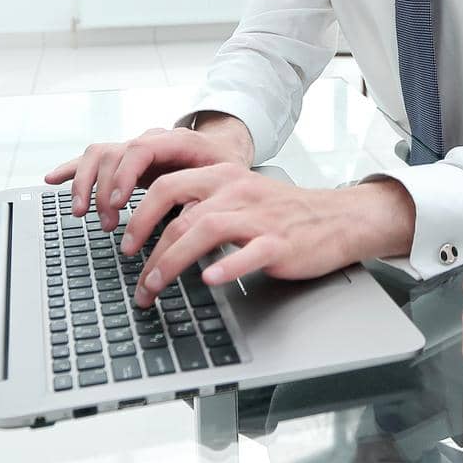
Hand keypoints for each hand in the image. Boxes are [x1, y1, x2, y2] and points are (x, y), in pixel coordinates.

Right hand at [42, 113, 252, 231]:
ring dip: (85, 185)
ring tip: (82, 213)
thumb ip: (205, 192)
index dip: (124, 176)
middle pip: (113, 154)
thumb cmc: (224, 164)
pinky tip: (52, 180)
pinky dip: (71, 169)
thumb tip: (186, 213)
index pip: (139, 150)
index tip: (118, 204)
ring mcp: (134, 146)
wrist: (223, 149)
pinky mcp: (124, 158)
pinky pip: (91, 158)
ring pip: (98, 155)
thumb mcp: (225, 177)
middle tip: (109, 225)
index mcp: (176, 140)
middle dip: (104, 191)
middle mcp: (150, 139)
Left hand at [122, 166, 415, 304]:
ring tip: (155, 286)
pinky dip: (226, 266)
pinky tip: (210, 279)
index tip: (124, 242)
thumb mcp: (241, 196)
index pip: (168, 186)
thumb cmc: (285, 213)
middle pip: (179, 211)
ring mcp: (259, 217)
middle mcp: (237, 191)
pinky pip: (248, 252)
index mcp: (223, 176)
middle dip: (148, 244)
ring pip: (205, 231)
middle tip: (134, 273)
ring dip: (172, 260)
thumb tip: (160, 231)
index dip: (139, 213)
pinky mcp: (279, 242)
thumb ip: (204, 205)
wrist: (338, 218)